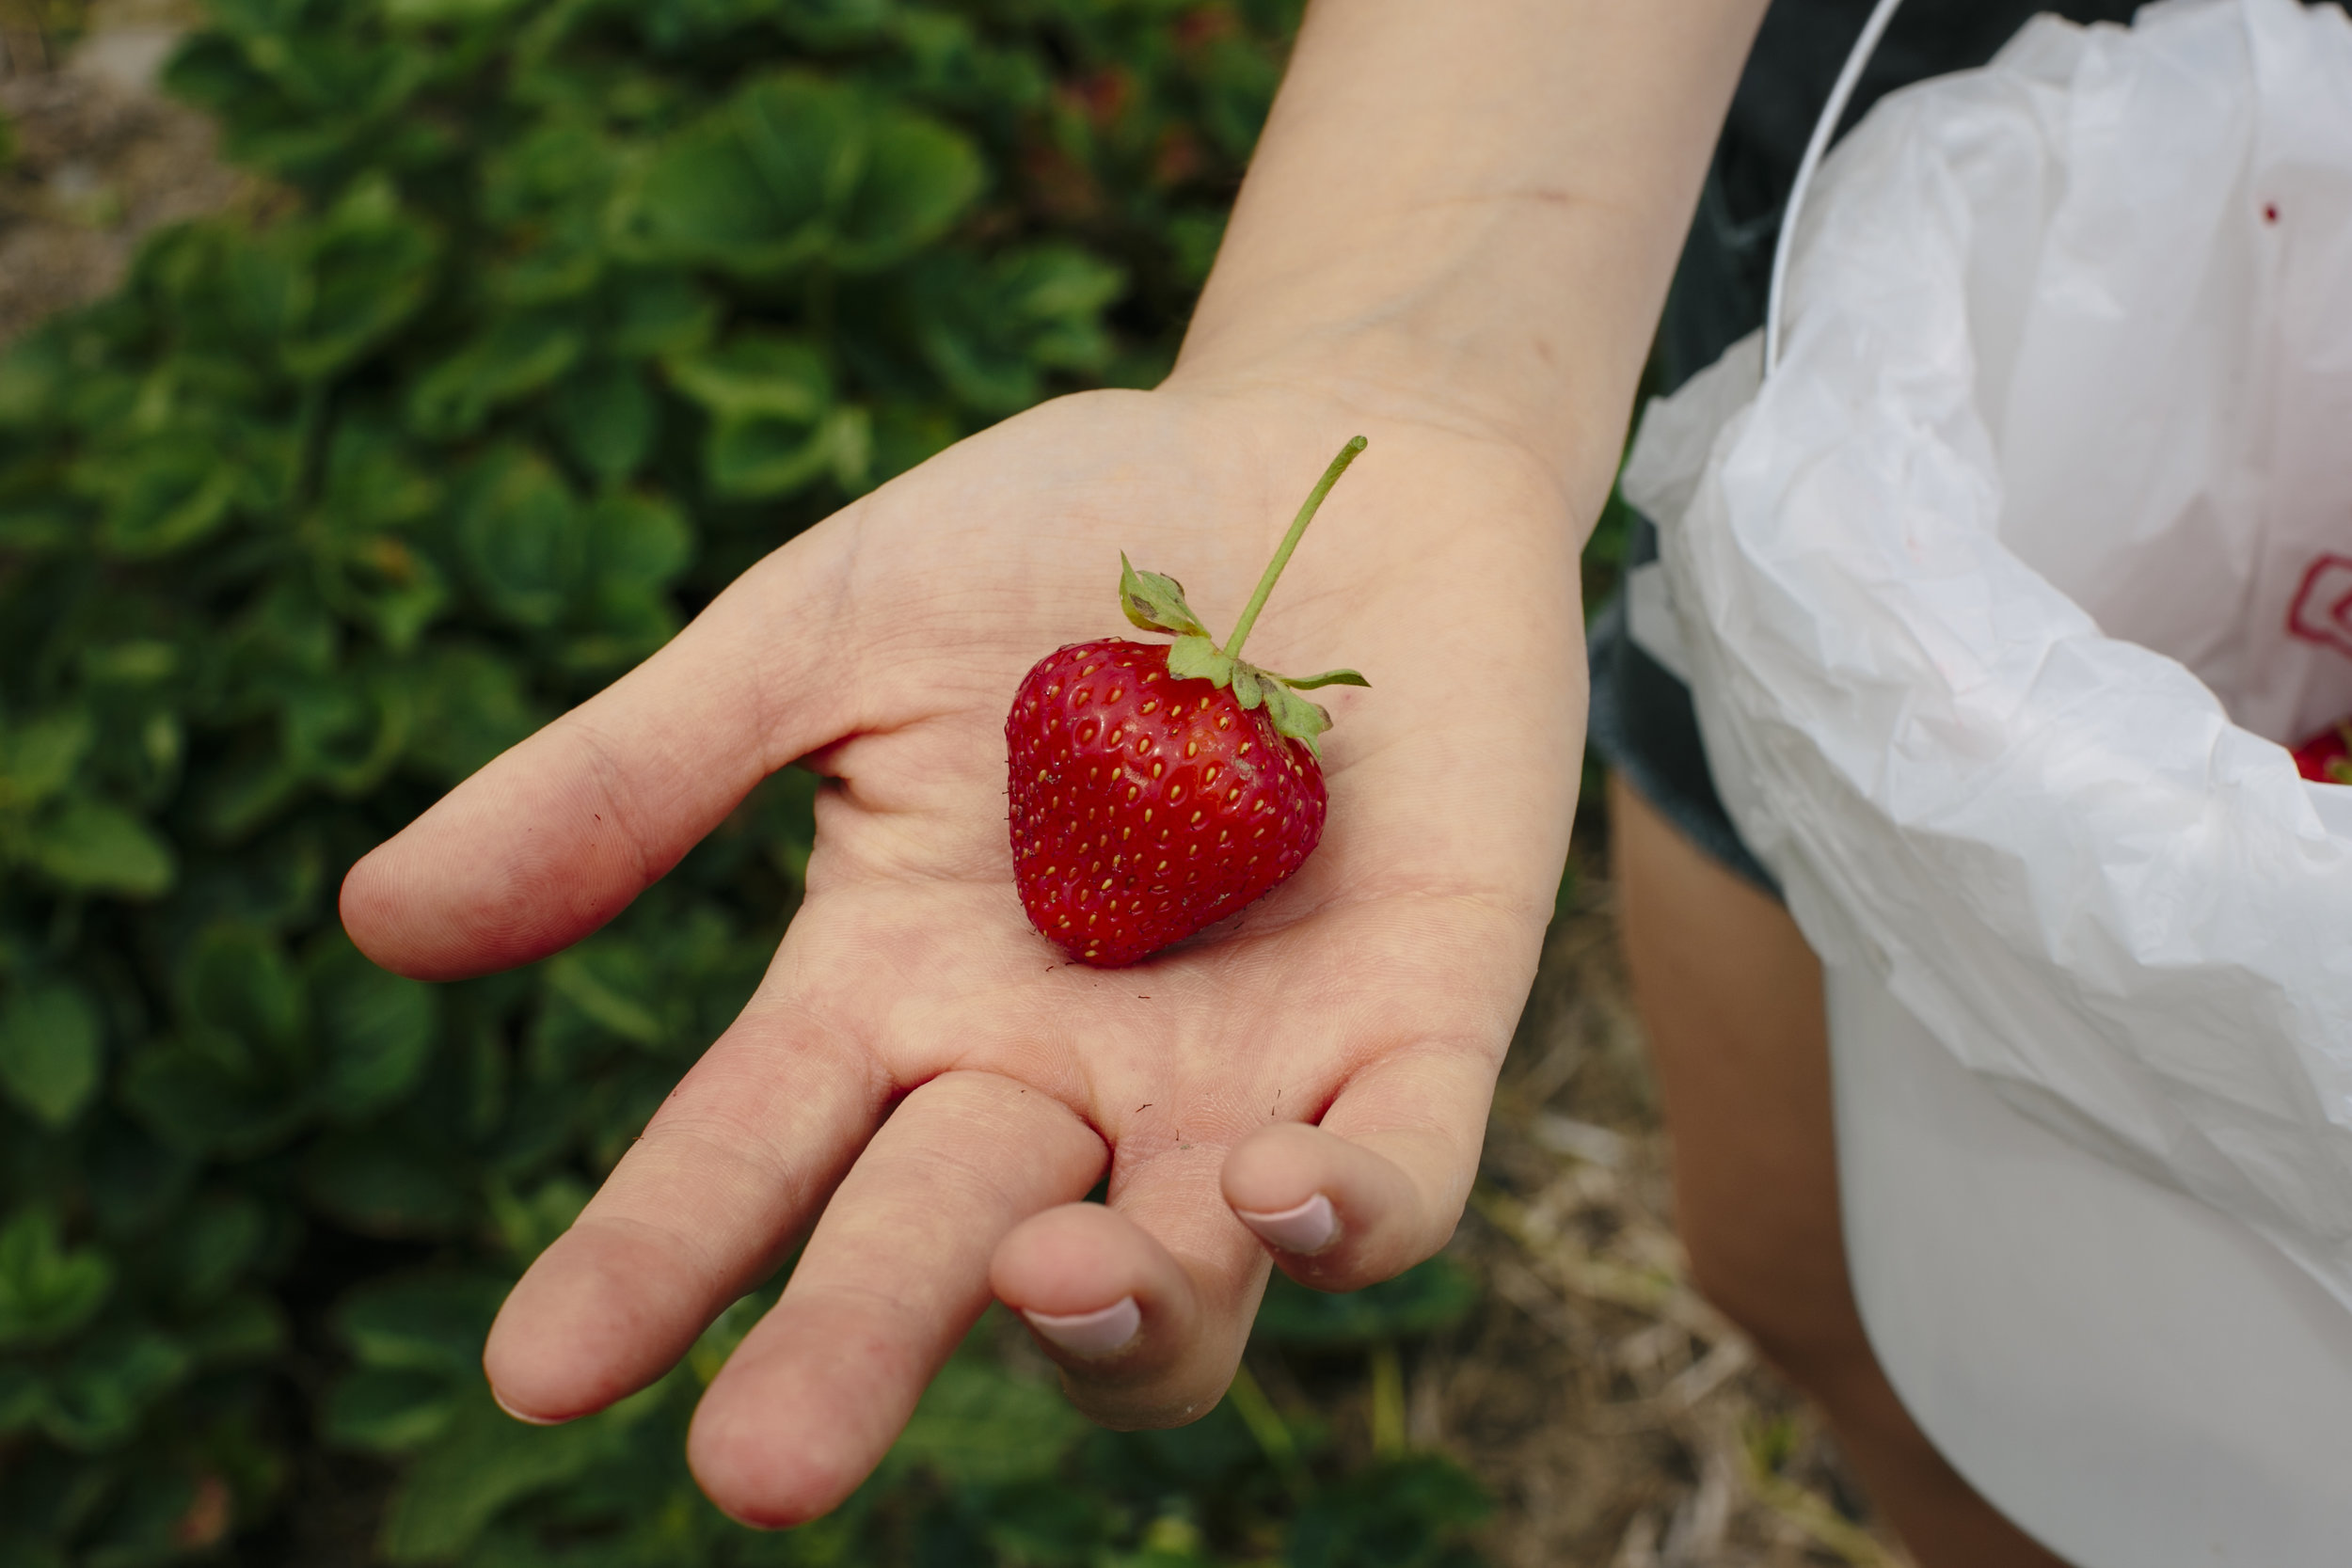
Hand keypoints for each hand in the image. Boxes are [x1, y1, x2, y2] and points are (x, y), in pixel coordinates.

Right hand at [339, 378, 1586, 1524]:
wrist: (1322, 457)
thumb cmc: (1061, 536)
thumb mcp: (824, 633)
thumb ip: (635, 779)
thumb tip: (374, 920)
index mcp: (893, 995)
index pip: (746, 1160)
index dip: (648, 1265)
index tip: (536, 1370)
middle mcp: (1055, 1076)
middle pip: (938, 1253)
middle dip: (855, 1353)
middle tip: (767, 1467)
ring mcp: (1241, 1073)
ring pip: (1171, 1289)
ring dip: (1111, 1316)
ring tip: (1049, 1269)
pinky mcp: (1418, 1030)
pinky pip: (1396, 1183)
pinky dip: (1350, 1218)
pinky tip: (1281, 1189)